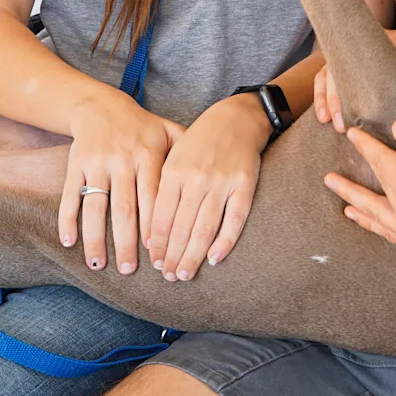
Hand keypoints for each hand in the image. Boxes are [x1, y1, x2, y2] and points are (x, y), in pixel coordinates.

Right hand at [61, 93, 184, 275]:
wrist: (100, 105)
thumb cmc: (142, 126)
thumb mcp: (168, 131)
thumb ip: (189, 155)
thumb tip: (211, 182)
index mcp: (148, 154)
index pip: (153, 197)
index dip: (153, 226)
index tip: (156, 254)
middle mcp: (122, 160)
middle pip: (124, 208)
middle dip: (125, 242)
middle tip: (128, 270)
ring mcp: (97, 163)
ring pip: (95, 206)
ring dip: (95, 238)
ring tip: (98, 265)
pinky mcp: (75, 164)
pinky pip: (69, 195)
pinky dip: (67, 220)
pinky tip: (69, 243)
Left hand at [147, 95, 270, 281]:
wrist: (235, 119)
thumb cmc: (199, 142)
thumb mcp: (173, 158)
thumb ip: (162, 189)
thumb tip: (150, 230)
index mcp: (173, 172)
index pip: (161, 217)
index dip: (157, 244)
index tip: (154, 262)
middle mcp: (196, 178)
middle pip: (181, 227)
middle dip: (172, 256)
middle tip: (168, 276)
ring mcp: (222, 182)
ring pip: (204, 228)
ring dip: (193, 256)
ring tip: (185, 274)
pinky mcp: (245, 185)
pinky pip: (234, 220)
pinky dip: (224, 242)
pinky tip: (215, 259)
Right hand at [312, 29, 395, 131]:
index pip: (372, 54)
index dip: (362, 79)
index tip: (360, 104)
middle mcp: (374, 43)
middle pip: (345, 63)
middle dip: (340, 94)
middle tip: (342, 122)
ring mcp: (358, 53)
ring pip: (332, 70)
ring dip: (329, 97)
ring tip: (333, 122)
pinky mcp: (350, 64)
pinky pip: (326, 75)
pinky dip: (322, 94)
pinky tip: (323, 115)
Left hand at [323, 120, 395, 270]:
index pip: (383, 164)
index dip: (367, 146)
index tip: (353, 134)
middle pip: (371, 199)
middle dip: (349, 186)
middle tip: (329, 178)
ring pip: (380, 224)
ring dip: (361, 211)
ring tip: (344, 205)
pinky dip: (381, 230)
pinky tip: (379, 226)